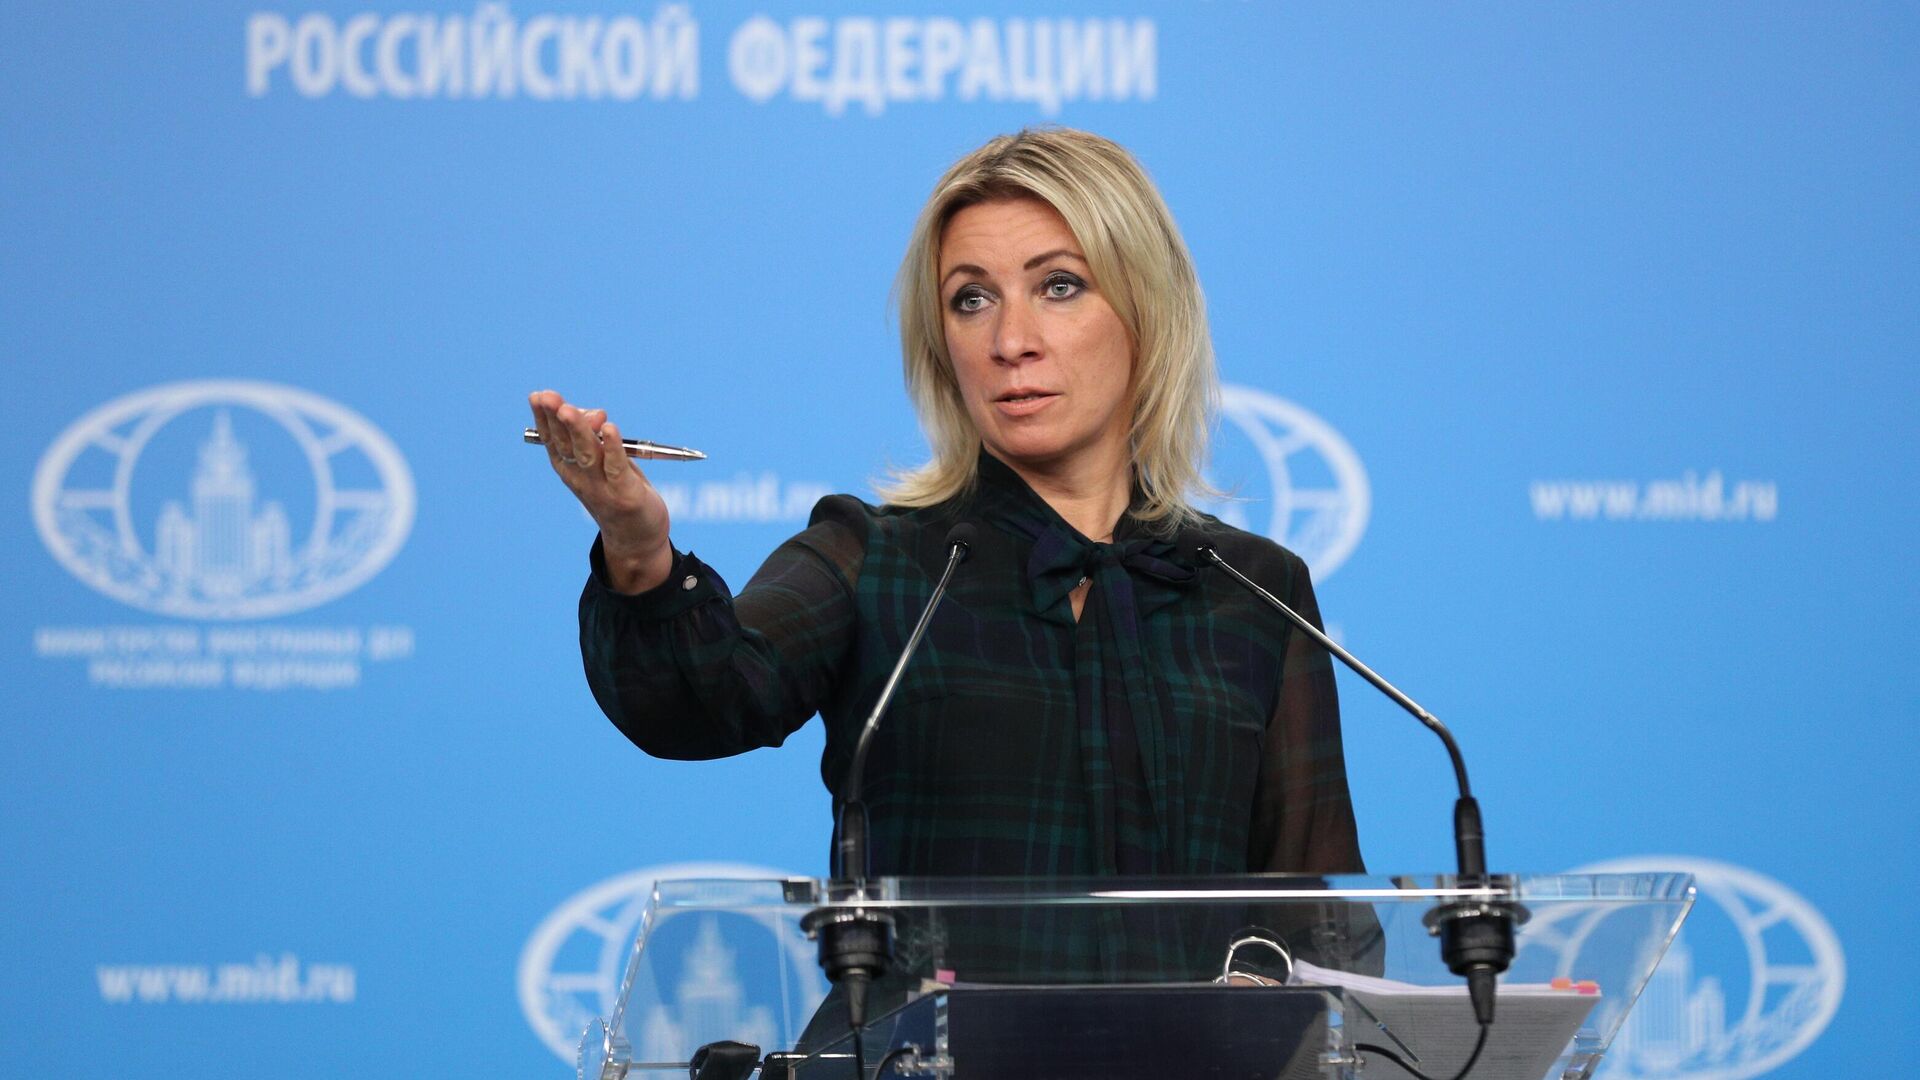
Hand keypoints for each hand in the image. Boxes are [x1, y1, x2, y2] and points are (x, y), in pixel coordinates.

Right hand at [529, 389, 674, 592]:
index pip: (552, 439)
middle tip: (550, 398)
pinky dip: (613, 448)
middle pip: (566, 444)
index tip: (538, 395)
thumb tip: (597, 416)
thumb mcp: (601, 459)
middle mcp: (579, 477)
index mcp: (568, 467)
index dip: (544, 417)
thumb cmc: (617, 490)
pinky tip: (609, 429)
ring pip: (587, 454)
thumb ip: (595, 435)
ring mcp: (601, 487)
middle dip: (557, 419)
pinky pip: (617, 468)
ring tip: (569, 410)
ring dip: (579, 431)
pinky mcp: (624, 494)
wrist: (636, 537)